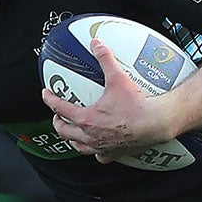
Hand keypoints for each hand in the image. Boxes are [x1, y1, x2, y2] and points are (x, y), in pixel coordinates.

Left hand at [40, 41, 173, 162]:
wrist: (156, 123)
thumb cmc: (136, 105)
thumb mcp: (118, 78)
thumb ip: (105, 60)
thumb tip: (97, 44)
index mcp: (86, 118)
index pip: (60, 108)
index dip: (50, 100)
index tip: (46, 94)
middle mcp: (90, 135)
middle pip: (65, 131)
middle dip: (58, 122)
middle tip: (58, 115)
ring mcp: (101, 147)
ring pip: (78, 146)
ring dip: (72, 139)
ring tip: (72, 132)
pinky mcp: (114, 153)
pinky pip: (99, 156)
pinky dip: (95, 152)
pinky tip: (97, 148)